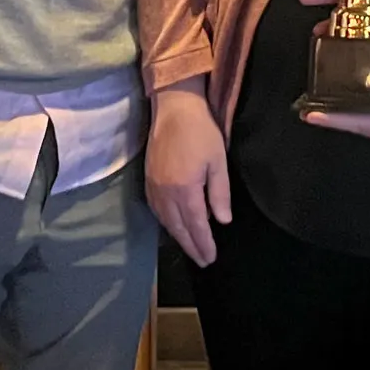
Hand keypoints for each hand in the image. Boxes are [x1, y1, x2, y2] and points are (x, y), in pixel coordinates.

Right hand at [148, 80, 231, 266]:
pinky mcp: (148, 179)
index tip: (210, 258)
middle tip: (202, 260)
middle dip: (191, 246)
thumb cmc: (201, 132)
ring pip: (165, 220)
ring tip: (190, 247)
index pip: (195, 225)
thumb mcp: (218, 162)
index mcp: (184, 189)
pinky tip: (173, 224)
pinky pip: (155, 209)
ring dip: (177, 236)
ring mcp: (153, 186)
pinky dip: (165, 222)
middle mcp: (165, 192)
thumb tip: (222, 221)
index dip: (203, 243)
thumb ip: (219, 194)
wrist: (174, 108)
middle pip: (178, 228)